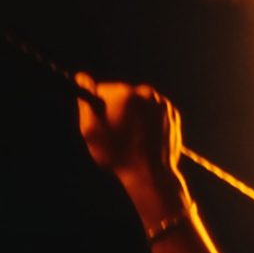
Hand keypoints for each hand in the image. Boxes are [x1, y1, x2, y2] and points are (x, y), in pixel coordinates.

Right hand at [78, 76, 188, 222]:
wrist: (150, 175)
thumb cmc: (117, 155)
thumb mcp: (91, 132)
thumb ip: (85, 103)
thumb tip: (81, 77)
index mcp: (124, 93)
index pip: (101, 90)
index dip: (97, 107)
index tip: (100, 121)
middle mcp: (145, 92)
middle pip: (122, 94)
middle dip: (118, 109)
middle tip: (117, 133)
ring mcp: (162, 103)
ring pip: (140, 102)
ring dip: (135, 114)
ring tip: (133, 138)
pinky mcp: (172, 114)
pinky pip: (154, 111)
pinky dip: (149, 120)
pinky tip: (145, 137)